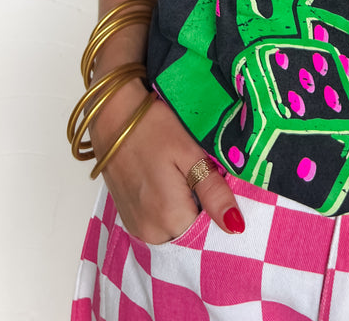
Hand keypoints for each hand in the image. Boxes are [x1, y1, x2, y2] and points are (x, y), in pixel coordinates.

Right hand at [89, 77, 244, 244]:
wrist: (113, 116)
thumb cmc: (153, 128)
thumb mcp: (191, 154)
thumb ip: (213, 193)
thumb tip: (236, 226)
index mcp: (170, 218)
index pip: (209, 232)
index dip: (220, 210)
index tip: (220, 186)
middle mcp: (150, 232)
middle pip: (192, 233)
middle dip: (204, 210)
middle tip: (204, 175)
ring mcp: (137, 227)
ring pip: (176, 228)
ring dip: (187, 209)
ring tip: (185, 176)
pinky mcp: (129, 218)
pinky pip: (159, 223)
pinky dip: (170, 208)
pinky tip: (170, 181)